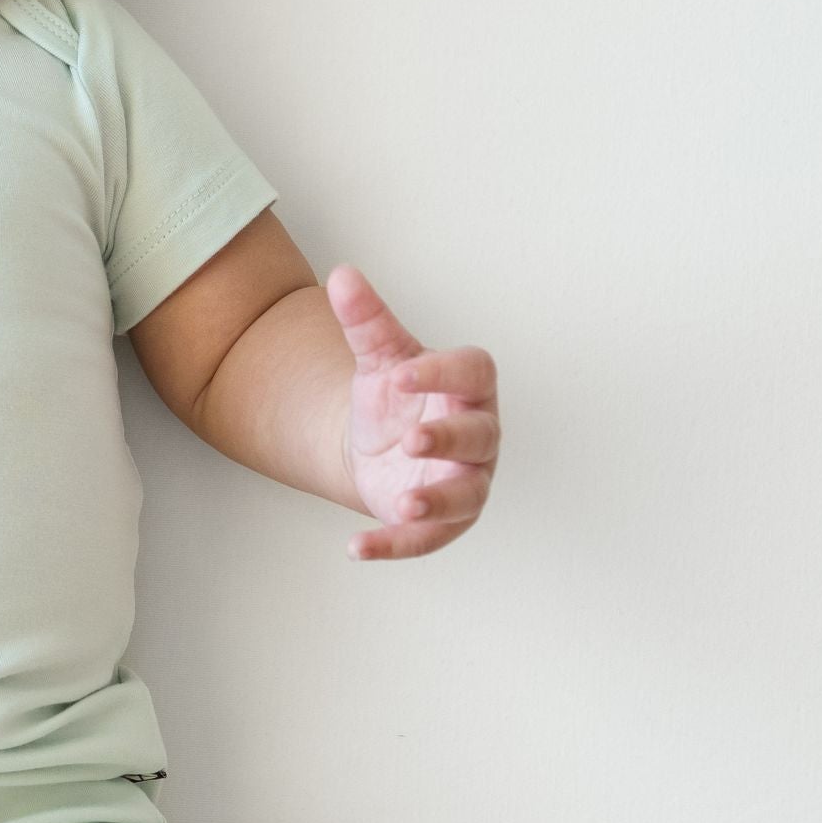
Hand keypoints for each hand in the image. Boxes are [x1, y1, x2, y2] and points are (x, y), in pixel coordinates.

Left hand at [329, 265, 499, 561]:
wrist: (380, 445)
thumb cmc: (396, 397)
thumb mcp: (379, 358)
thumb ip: (366, 320)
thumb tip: (342, 275)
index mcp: (468, 386)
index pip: (473, 373)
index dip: (443, 373)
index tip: (401, 374)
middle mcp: (478, 434)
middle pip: (478, 436)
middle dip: (448, 439)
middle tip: (413, 439)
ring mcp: (465, 481)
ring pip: (466, 495)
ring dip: (437, 502)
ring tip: (403, 503)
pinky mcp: (443, 521)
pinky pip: (427, 538)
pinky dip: (394, 544)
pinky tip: (357, 546)